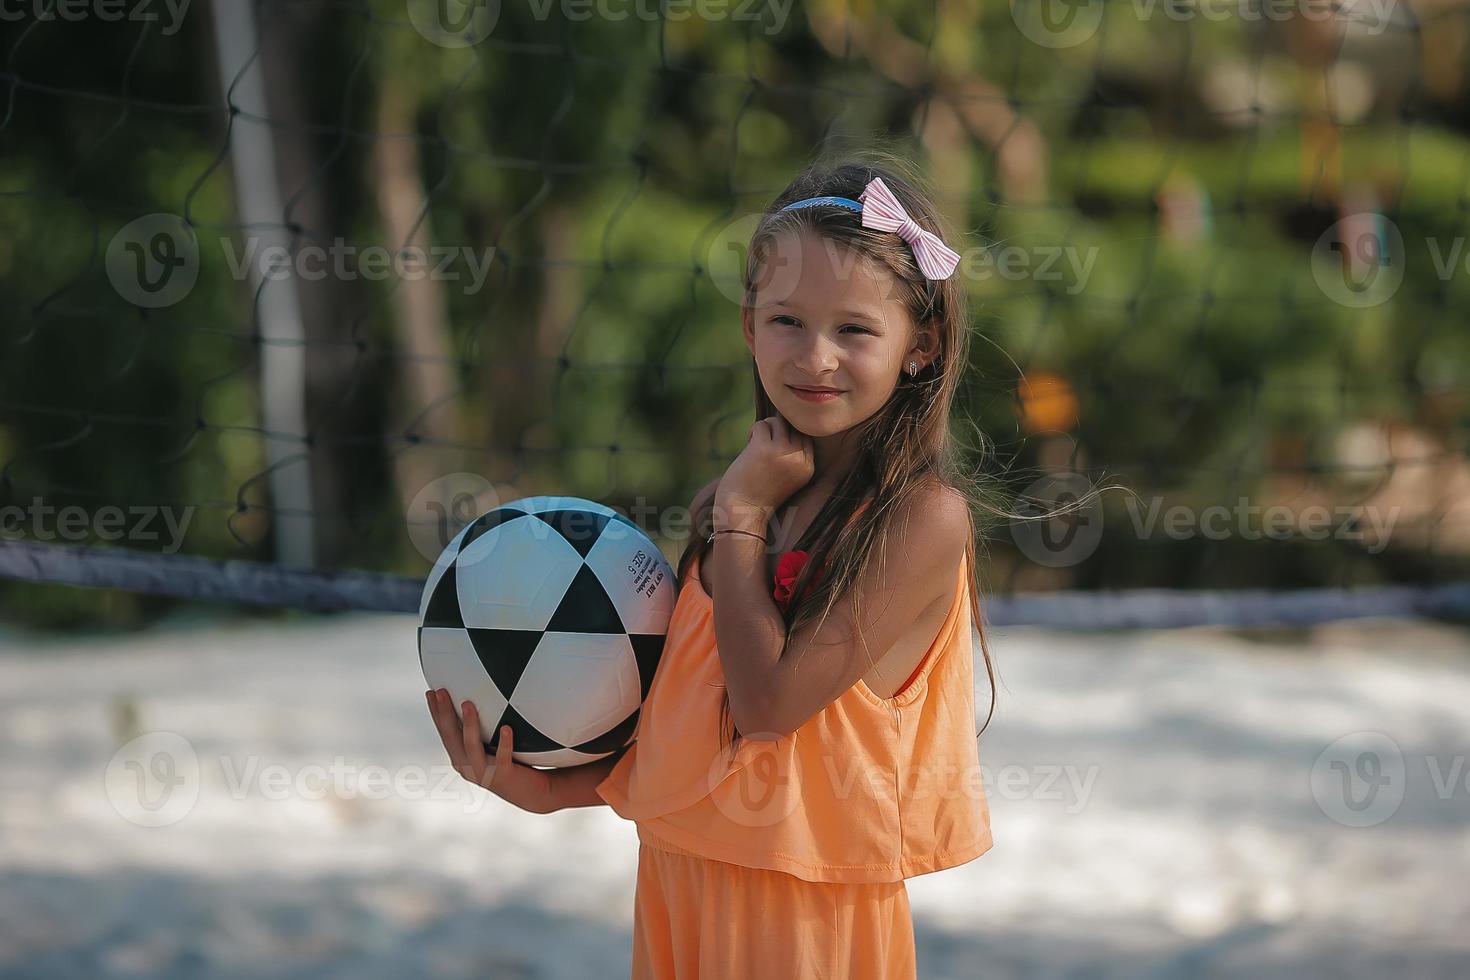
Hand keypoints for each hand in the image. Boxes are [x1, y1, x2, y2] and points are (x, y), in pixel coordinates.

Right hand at [425, 688, 556, 814]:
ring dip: (469, 725)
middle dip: (444, 714)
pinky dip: (504, 743)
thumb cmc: (511, 762)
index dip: (436, 713)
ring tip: (467, 703)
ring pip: (471, 746)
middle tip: (441, 691)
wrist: (532, 793)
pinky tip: (506, 728)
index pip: (445, 732)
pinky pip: (502, 758)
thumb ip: (485, 726)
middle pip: (451, 737)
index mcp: (461, 757)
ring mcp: (484, 772)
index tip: (431, 691)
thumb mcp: (492, 744)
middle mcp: (467, 766)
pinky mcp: (503, 776)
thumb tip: (482, 693)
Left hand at [717, 415, 815, 517]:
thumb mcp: (787, 475)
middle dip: (778, 431)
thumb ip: (791, 453)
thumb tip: (784, 421)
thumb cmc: (761, 493)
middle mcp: (799, 459)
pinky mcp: (764, 448)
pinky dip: (754, 430)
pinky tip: (749, 443)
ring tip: (757, 443)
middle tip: (765, 444)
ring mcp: (782, 452)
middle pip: (794, 427)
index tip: (776, 446)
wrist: (743, 511)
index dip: (790, 436)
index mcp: (808, 467)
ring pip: (778, 422)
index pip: (806, 437)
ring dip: (766, 428)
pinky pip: (761, 424)